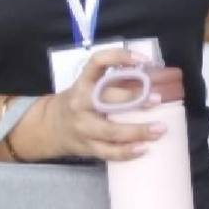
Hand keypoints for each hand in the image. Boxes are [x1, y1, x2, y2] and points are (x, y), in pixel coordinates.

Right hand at [12, 51, 181, 163]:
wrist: (48, 128)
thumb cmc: (77, 102)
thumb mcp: (88, 86)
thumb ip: (113, 81)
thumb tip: (153, 75)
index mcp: (83, 82)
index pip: (98, 62)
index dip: (120, 57)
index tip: (143, 60)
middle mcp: (80, 103)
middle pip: (107, 99)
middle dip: (134, 98)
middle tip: (158, 99)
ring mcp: (83, 127)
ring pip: (111, 131)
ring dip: (137, 131)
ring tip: (159, 129)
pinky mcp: (87, 146)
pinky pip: (108, 152)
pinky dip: (127, 152)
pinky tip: (144, 149)